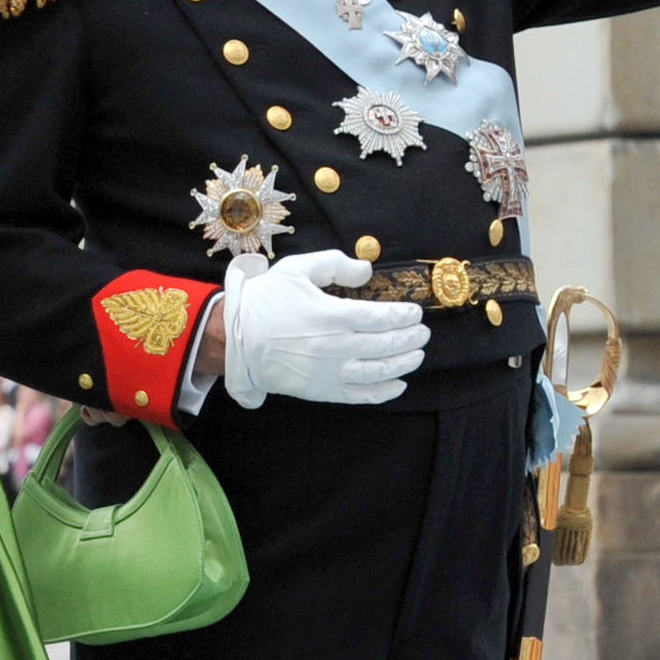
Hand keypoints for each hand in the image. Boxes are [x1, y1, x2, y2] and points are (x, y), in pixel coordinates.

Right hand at [220, 251, 430, 408]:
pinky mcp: (322, 390)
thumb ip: (336, 265)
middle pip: (386, 344)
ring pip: (379, 371)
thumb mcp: (297, 269)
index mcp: (333, 315)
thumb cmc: (266, 300)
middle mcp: (337, 346)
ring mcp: (330, 371)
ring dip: (404, 363)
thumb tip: (367, 271)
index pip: (383, 318)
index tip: (415, 313)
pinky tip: (398, 384)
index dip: (404, 316)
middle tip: (422, 333)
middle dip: (410, 338)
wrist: (236, 338)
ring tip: (417, 355)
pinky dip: (384, 392)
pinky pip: (360, 395)